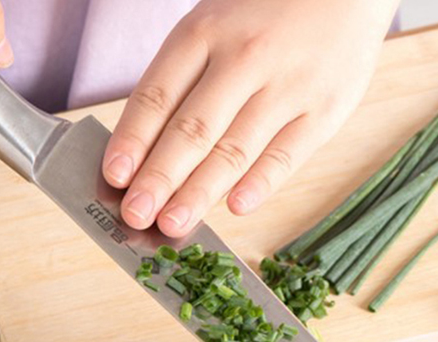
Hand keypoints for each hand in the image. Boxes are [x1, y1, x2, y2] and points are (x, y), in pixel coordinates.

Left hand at [102, 0, 398, 235]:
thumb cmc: (270, 14)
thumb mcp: (218, 24)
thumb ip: (189, 79)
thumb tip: (152, 148)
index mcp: (206, 32)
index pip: (158, 95)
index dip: (132, 140)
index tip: (114, 177)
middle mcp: (244, 58)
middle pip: (192, 129)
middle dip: (159, 178)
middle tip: (136, 215)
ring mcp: (287, 87)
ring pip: (235, 149)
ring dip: (199, 192)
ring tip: (174, 225)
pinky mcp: (324, 111)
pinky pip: (287, 154)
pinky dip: (261, 183)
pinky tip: (236, 207)